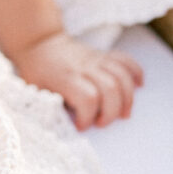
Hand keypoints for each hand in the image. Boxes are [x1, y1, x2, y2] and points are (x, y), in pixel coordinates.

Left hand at [11, 32, 143, 129]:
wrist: (39, 43)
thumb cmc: (36, 72)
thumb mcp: (34, 91)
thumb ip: (48, 108)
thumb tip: (60, 129)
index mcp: (65, 78)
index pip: (87, 98)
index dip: (87, 117)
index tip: (80, 126)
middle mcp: (83, 67)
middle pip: (110, 88)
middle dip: (110, 112)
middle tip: (100, 123)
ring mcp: (95, 60)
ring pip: (122, 76)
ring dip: (127, 99)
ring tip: (122, 114)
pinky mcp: (103, 56)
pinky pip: (125, 60)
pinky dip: (135, 73)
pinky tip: (138, 86)